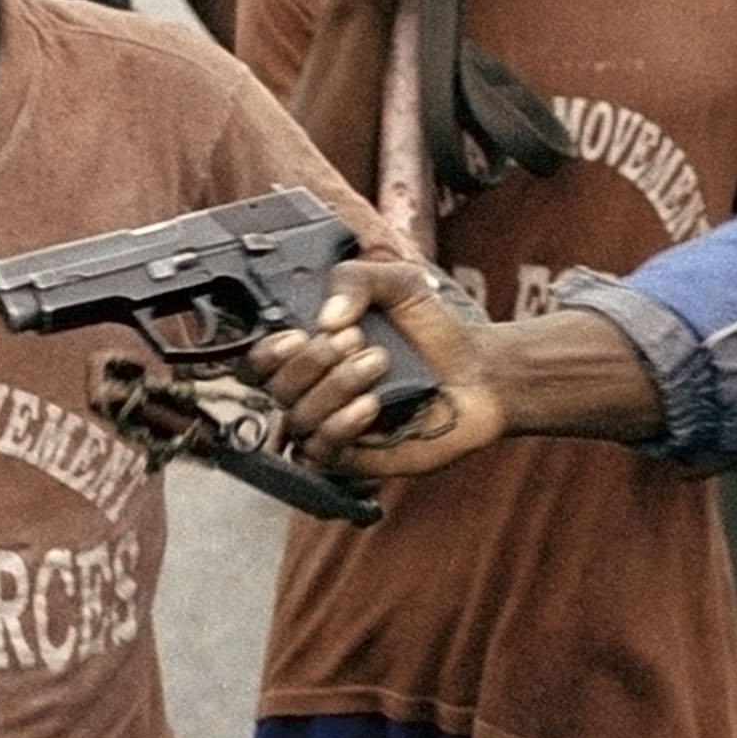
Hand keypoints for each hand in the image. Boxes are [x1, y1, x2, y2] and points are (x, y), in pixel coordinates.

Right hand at [247, 251, 493, 483]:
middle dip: (310, 361)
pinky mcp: (352, 457)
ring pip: (297, 418)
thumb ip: (356, 280)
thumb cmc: (434, 331)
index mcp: (310, 349)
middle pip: (272, 387)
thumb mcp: (398, 285)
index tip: (298, 334)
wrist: (479, 374)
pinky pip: (319, 453)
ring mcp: (330, 424)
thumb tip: (325, 318)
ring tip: (378, 363)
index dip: (265, 351)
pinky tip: (370, 405)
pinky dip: (338, 427)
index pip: (257, 360)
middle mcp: (313, 389)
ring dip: (334, 386)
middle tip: (356, 340)